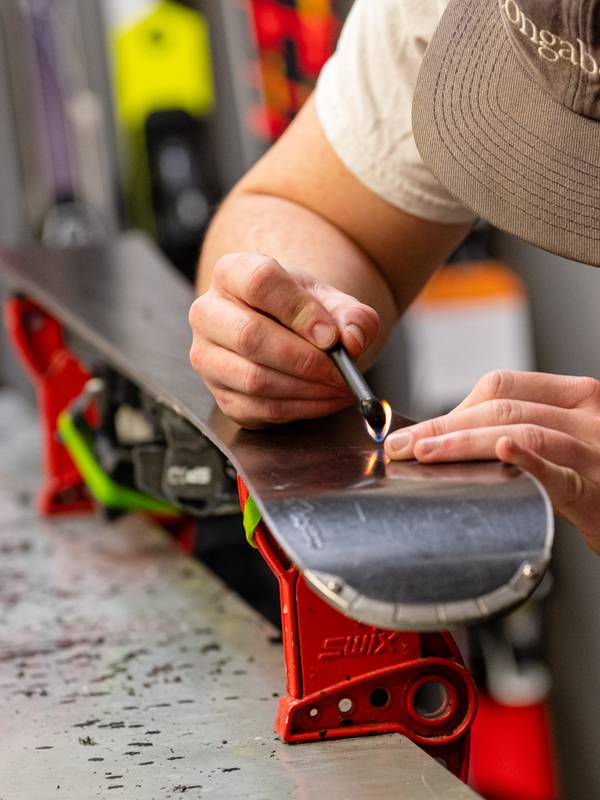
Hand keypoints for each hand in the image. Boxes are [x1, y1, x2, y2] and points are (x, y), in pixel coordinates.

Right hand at [189, 252, 379, 427]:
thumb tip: (352, 341)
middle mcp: (208, 313)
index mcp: (232, 273)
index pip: (259, 283)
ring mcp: (207, 358)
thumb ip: (352, 316)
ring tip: (339, 386)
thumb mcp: (332, 301)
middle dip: (304, 360)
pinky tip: (325, 399)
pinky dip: (301, 409)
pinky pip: (260, 409)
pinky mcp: (220, 395)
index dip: (299, 311)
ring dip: (306, 389)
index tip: (331, 335)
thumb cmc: (302, 310)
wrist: (284, 331)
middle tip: (340, 371)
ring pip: (254, 379)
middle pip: (249, 336)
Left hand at [384, 370, 599, 553]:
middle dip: (442, 427)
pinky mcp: (598, 491)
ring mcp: (595, 451)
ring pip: (520, 432)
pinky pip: (561, 473)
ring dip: (463, 443)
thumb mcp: (565, 440)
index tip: (415, 431)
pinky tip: (504, 452)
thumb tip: (449, 435)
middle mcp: (587, 416)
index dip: (451, 408)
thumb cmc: (598, 477)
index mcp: (576, 397)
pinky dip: (529, 460)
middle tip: (402, 447)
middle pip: (501, 408)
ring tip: (423, 456)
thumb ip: (520, 429)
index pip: (501, 387)